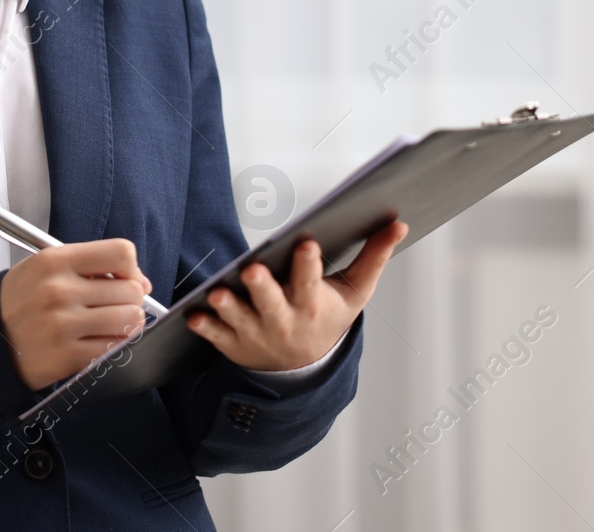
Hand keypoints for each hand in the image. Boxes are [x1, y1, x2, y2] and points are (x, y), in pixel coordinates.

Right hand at [0, 238, 152, 389]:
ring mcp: (63, 324)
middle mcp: (59, 290)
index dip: (130, 267)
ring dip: (127, 325)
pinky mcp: (66, 356)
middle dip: (130, 300)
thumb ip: (91, 268)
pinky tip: (98, 343)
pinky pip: (115, 349)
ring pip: (130, 320)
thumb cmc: (20, 302)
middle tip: (112, 307)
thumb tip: (142, 283)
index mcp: (55, 260)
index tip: (124, 278)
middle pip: (131, 290)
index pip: (121, 252)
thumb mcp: (45, 269)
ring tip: (108, 326)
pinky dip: (114, 348)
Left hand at [185, 220, 408, 371]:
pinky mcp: (232, 343)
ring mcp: (256, 333)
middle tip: (252, 270)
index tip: (306, 244)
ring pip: (239, 319)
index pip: (310, 282)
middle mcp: (283, 321)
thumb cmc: (328, 317)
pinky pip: (215, 336)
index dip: (308, 265)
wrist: (303, 370)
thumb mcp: (354, 294)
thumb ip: (374, 257)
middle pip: (271, 303)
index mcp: (312, 304)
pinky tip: (193, 314)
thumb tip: (399, 222)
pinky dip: (205, 326)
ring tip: (217, 293)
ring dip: (228, 307)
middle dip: (262, 288)